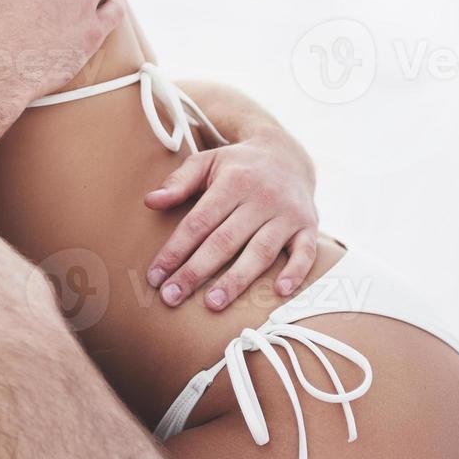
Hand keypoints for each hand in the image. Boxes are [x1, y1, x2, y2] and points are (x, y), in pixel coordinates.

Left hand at [144, 128, 320, 309]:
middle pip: (225, 241)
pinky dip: (296, 271)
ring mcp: (288, 213)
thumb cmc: (237, 166)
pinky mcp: (309, 226)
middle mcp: (262, 198)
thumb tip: (150, 202)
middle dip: (196, 271)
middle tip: (172, 297)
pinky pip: (305, 251)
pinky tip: (279, 291)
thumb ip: (179, 182)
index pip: (199, 222)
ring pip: (260, 251)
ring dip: (237, 279)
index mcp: (233, 181)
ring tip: (212, 304)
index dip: (175, 250)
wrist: (287, 154)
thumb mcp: (207, 162)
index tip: (155, 275)